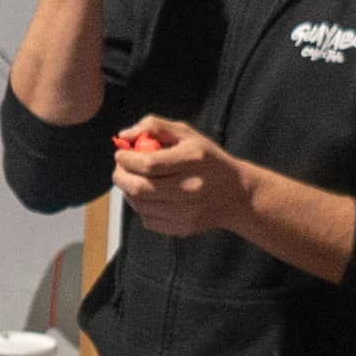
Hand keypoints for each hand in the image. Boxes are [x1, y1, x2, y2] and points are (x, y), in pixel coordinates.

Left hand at [110, 116, 253, 238]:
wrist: (235, 195)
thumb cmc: (208, 160)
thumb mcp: (188, 134)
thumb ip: (155, 127)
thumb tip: (124, 135)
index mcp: (192, 161)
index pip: (148, 163)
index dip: (127, 159)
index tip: (121, 154)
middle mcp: (189, 189)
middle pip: (139, 188)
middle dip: (120, 176)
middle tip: (120, 168)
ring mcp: (185, 213)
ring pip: (139, 205)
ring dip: (128, 191)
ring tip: (134, 180)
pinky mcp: (181, 228)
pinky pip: (147, 220)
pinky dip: (141, 207)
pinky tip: (150, 197)